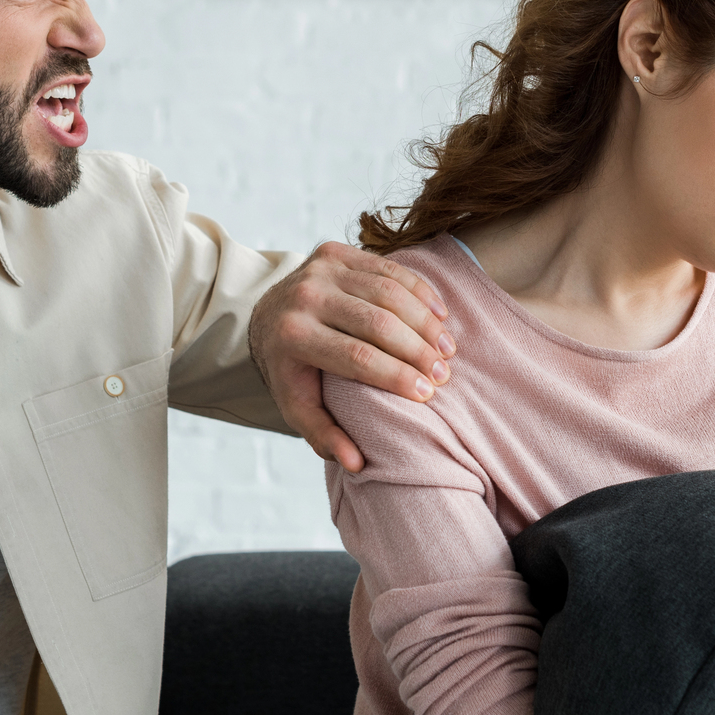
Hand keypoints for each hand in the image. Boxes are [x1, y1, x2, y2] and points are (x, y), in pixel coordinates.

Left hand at [249, 241, 454, 471]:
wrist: (267, 315)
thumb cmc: (291, 369)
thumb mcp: (296, 406)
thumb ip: (323, 435)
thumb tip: (356, 464)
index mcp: (292, 336)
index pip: (356, 358)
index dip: (396, 376)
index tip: (427, 396)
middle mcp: (304, 297)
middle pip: (376, 322)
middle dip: (417, 350)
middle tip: (444, 375)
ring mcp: (320, 268)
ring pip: (387, 291)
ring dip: (425, 321)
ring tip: (448, 349)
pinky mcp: (335, 251)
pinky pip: (388, 268)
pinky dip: (419, 291)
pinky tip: (440, 316)